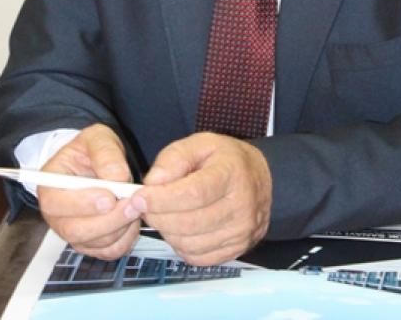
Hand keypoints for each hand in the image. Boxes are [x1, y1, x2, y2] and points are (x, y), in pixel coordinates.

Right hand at [38, 124, 140, 259]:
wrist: (97, 163)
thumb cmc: (91, 150)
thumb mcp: (96, 137)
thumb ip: (105, 153)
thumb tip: (117, 178)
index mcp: (50, 186)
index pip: (56, 204)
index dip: (82, 204)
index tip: (109, 197)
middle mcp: (57, 215)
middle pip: (75, 231)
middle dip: (108, 220)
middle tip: (132, 204)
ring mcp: (73, 232)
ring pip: (95, 243)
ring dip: (120, 227)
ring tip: (135, 205)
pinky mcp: (92, 243)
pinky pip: (108, 251)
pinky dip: (125, 238)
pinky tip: (132, 219)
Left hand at [129, 132, 271, 265]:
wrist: (261, 178)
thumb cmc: (226, 159)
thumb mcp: (201, 143)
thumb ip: (174, 158)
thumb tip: (152, 183)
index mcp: (232, 173)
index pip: (193, 194)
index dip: (161, 199)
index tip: (138, 198)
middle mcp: (241, 206)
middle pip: (188, 223)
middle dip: (158, 216)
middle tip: (146, 206)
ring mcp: (241, 232)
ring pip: (189, 243)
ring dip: (167, 231)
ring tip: (164, 214)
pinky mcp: (236, 250)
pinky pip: (197, 257)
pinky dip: (180, 245)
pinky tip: (179, 228)